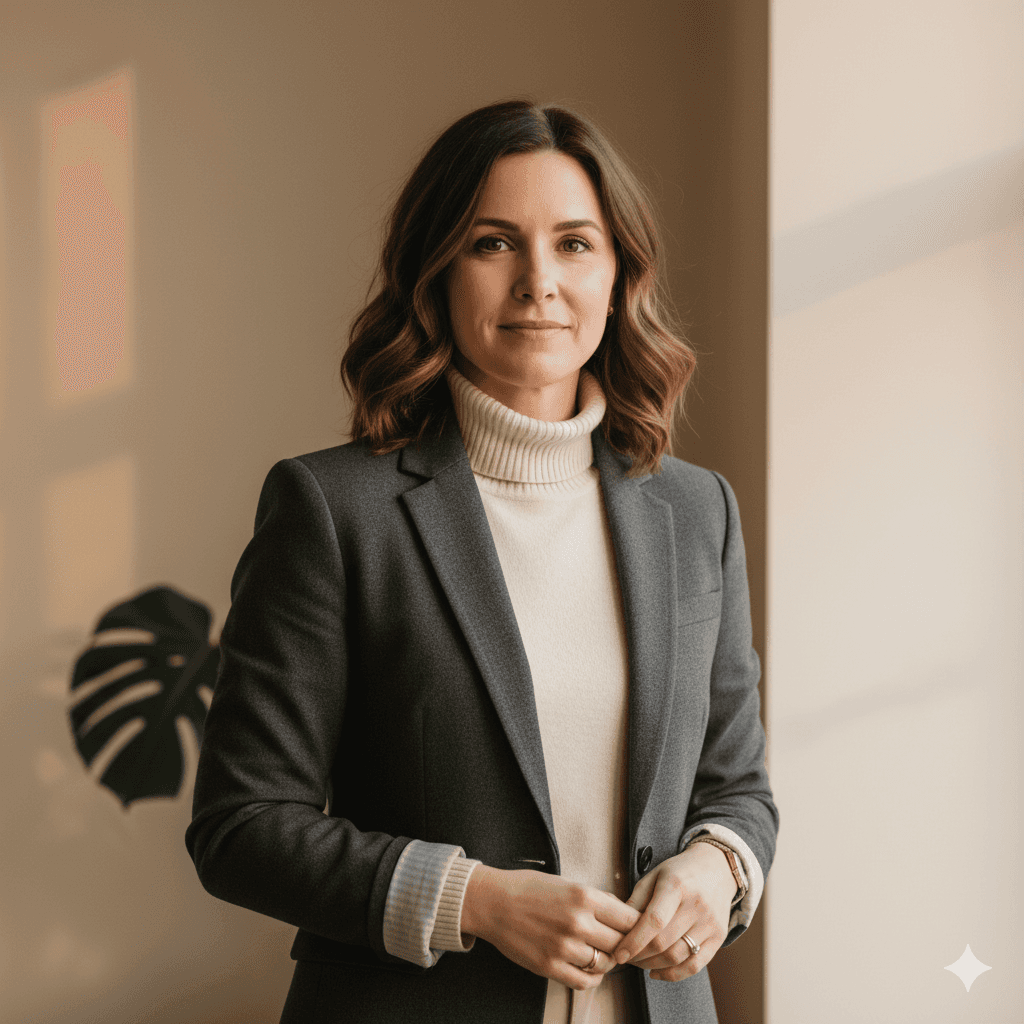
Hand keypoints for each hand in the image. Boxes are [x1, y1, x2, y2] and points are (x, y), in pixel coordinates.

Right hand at [461, 865, 640, 990]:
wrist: (493, 902)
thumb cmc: (529, 889)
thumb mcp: (568, 883)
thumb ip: (596, 899)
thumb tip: (622, 913)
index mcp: (584, 897)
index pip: (630, 919)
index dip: (638, 927)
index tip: (638, 930)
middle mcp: (578, 922)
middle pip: (621, 944)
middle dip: (624, 946)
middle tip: (621, 945)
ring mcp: (564, 947)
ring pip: (605, 965)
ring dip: (607, 962)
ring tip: (600, 954)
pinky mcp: (550, 967)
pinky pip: (584, 982)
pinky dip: (591, 978)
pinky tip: (586, 967)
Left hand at [613, 843, 733, 981]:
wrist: (717, 868)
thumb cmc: (679, 872)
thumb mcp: (654, 875)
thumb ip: (636, 900)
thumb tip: (617, 927)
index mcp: (676, 885)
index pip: (654, 921)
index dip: (634, 941)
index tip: (619, 954)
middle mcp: (696, 904)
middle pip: (663, 943)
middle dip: (639, 956)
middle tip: (625, 957)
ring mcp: (710, 922)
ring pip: (677, 957)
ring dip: (653, 966)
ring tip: (639, 962)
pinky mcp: (719, 937)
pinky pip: (695, 965)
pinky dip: (673, 974)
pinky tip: (657, 972)